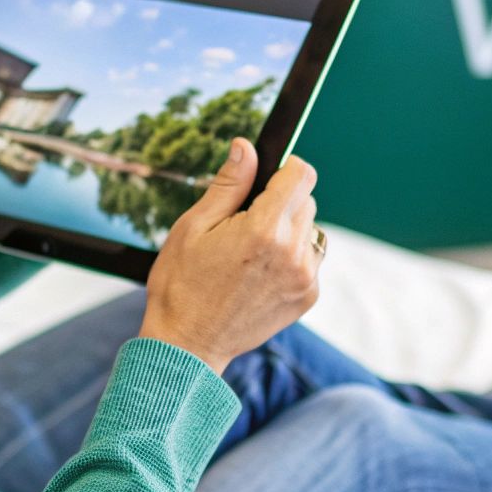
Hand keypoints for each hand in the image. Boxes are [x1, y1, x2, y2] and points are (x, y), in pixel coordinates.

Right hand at [138, 137, 322, 374]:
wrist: (188, 344)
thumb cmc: (182, 285)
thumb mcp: (194, 226)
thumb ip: (228, 184)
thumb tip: (245, 147)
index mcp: (263, 230)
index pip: (302, 175)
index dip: (285, 168)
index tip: (268, 177)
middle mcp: (292, 253)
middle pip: (306, 201)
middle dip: (281, 202)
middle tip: (244, 224)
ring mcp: (304, 278)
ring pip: (309, 230)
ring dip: (288, 230)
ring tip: (252, 252)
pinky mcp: (308, 296)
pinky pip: (310, 259)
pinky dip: (292, 258)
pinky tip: (260, 273)